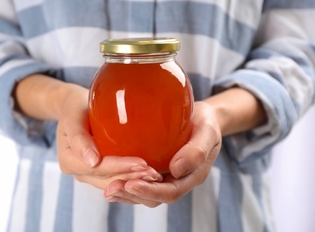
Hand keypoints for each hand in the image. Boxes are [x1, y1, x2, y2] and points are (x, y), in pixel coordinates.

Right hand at [56, 85, 162, 189]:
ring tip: (155, 176)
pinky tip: (149, 174)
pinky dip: (132, 177)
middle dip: (131, 178)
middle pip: (107, 179)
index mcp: (69, 160)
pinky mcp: (100, 172)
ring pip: (114, 183)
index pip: (97, 168)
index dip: (119, 167)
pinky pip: (117, 178)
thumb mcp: (73, 116)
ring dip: (134, 181)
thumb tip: (92, 161)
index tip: (141, 163)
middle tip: (154, 173)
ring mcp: (90, 174)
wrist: (74, 108)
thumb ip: (79, 138)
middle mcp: (79, 171)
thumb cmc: (74, 108)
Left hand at [103, 101, 221, 206]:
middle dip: (132, 195)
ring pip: (145, 192)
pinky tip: (110, 177)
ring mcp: (166, 176)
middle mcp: (177, 180)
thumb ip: (196, 151)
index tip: (132, 184)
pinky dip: (125, 182)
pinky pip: (140, 180)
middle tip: (112, 188)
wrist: (201, 117)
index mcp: (191, 175)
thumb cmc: (205, 122)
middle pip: (154, 197)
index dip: (150, 191)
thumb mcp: (207, 132)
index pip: (170, 191)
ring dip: (126, 193)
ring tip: (108, 188)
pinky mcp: (156, 168)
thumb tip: (176, 169)